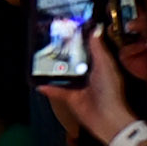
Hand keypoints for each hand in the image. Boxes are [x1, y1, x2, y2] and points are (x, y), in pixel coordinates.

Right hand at [49, 27, 138, 145]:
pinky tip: (37, 81)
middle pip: (74, 60)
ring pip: (63, 74)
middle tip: (51, 41)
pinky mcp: (69, 97)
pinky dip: (47, 87)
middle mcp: (88, 74)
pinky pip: (56, 90)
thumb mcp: (105, 65)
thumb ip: (98, 49)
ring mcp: (78, 86)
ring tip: (41, 57)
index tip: (70, 29)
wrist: (105, 116)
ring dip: (54, 68)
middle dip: (64, 52)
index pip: (89, 49)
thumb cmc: (109, 90)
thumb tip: (95, 29)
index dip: (80, 40)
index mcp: (99, 65)